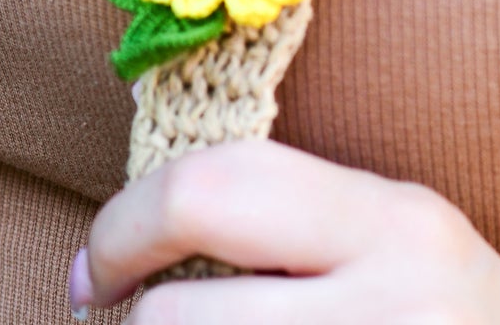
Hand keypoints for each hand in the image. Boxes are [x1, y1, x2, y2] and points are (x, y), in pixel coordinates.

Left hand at [70, 139, 499, 321]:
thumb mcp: (401, 248)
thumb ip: (295, 221)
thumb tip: (139, 223)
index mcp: (399, 226)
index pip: (215, 188)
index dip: (123, 224)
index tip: (98, 265)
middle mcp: (393, 308)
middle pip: (180, 318)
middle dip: (131, 323)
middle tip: (115, 320)